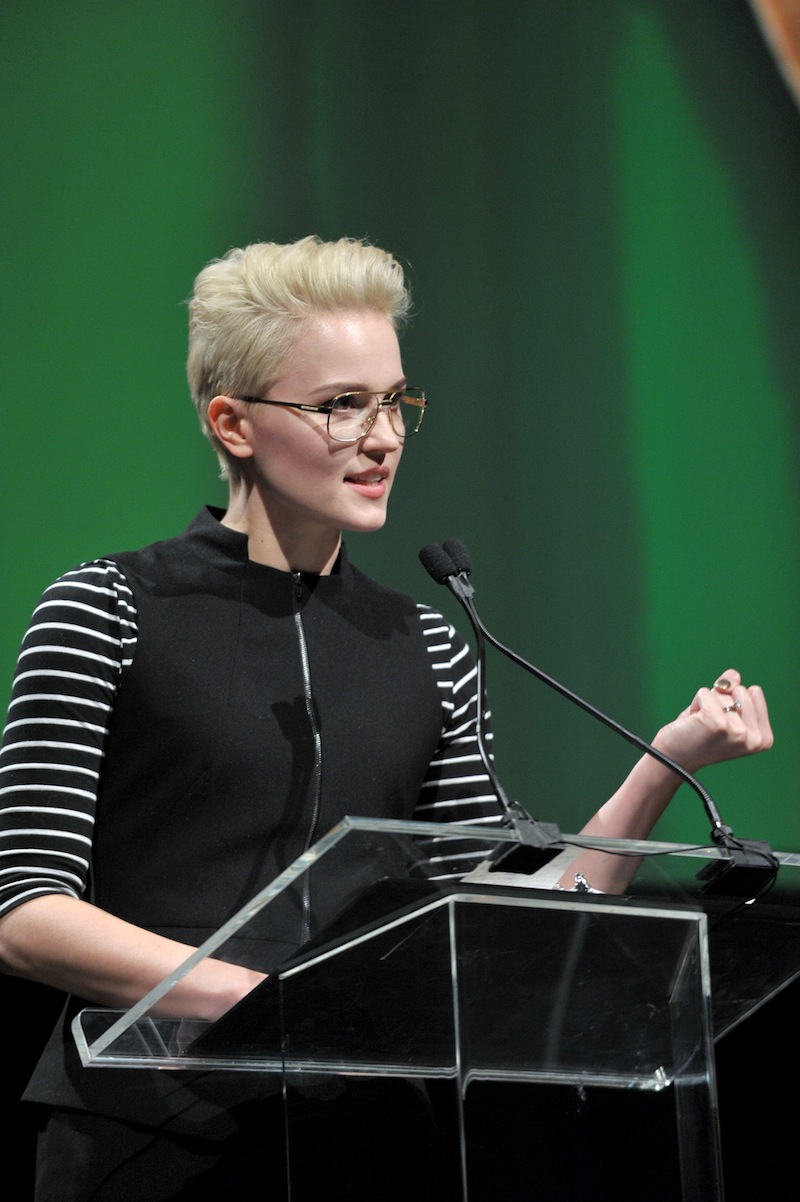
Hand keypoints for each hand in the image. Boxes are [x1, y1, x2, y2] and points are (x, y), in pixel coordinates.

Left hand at [652, 668, 772, 774]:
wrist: (672, 760)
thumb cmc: (697, 736)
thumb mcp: (721, 712)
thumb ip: (732, 691)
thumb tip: (734, 675)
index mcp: (763, 738)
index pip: (754, 692)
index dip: (732, 700)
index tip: (723, 723)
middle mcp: (754, 738)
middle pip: (739, 690)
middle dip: (720, 701)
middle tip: (708, 724)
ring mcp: (737, 731)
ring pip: (722, 692)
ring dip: (706, 704)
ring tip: (700, 725)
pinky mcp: (716, 723)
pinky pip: (705, 693)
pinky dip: (695, 703)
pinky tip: (692, 722)